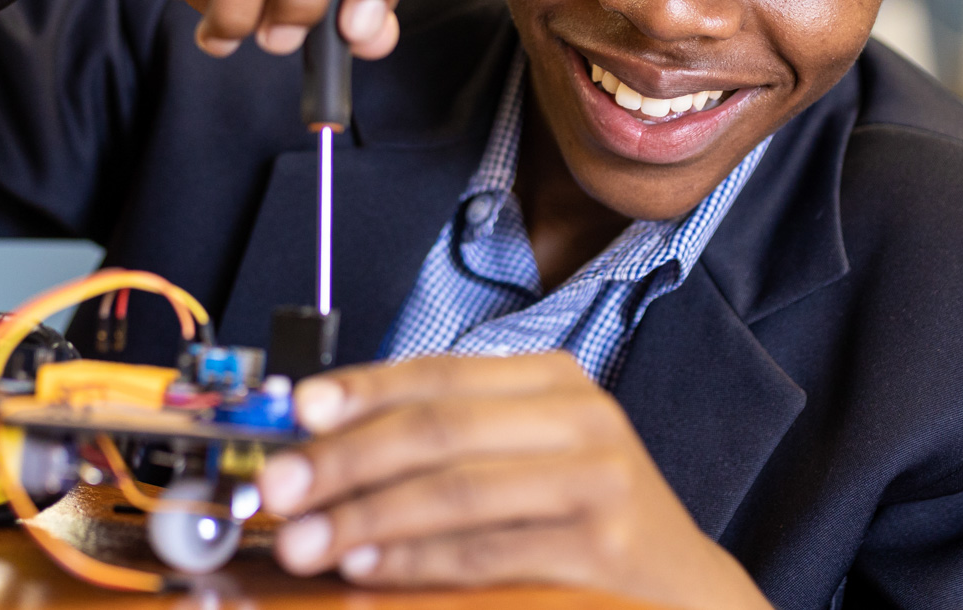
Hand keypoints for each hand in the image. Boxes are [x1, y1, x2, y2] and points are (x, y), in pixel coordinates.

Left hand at [256, 354, 773, 608]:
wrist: (683, 590)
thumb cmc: (583, 520)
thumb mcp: (526, 457)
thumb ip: (443, 442)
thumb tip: (319, 444)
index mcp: (553, 380)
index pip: (439, 374)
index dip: (360, 390)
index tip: (295, 414)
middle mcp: (581, 416)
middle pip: (439, 428)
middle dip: (345, 460)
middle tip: (278, 489)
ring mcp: (598, 479)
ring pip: (456, 489)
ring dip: (366, 518)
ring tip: (306, 541)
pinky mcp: (604, 545)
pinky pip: (485, 551)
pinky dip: (416, 561)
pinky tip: (368, 570)